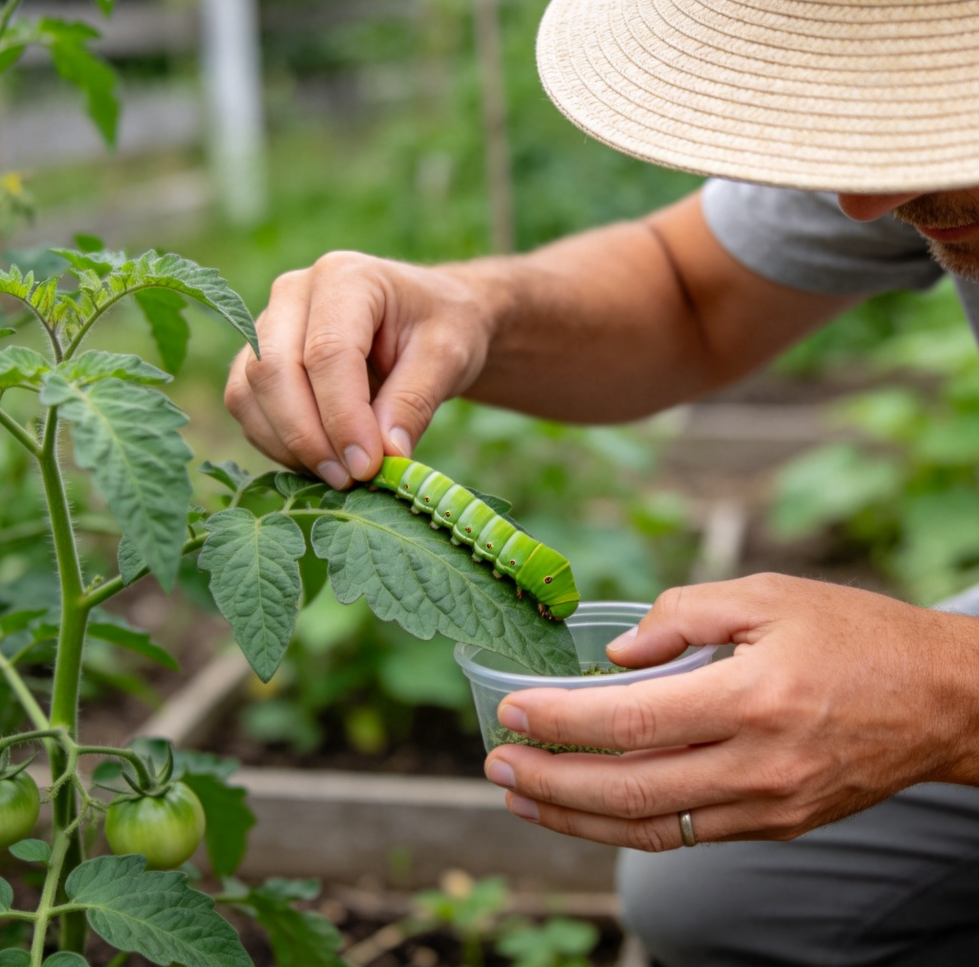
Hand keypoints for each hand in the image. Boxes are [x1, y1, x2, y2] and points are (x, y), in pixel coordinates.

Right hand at [225, 251, 493, 482]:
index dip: (343, 417)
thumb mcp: (448, 356)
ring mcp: (267, 323)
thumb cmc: (442, 326)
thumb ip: (415, 401)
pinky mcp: (257, 358)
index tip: (367, 466)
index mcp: (346, 277)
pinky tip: (320, 462)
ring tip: (339, 476)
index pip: (328, 352)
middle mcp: (294, 292)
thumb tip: (385, 456)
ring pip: (249, 392)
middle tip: (349, 479)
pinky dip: (276, 443)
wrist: (428, 316)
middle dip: (307, 436)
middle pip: (274, 369)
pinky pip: (246, 407)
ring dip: (287, 445)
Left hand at [484, 573, 978, 850]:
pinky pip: (687, 835)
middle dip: (550, 781)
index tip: (514, 712)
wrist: (942, 700)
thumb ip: (682, 615)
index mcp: (751, 698)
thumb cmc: (853, 635)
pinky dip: (627, 828)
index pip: (631, 722)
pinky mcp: (776, 824)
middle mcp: (756, 765)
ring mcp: (767, 806)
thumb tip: (617, 657)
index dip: (562, 721)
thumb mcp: (766, 595)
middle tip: (497, 764)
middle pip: (628, 790)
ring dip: (575, 818)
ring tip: (521, 797)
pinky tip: (588, 810)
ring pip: (650, 827)